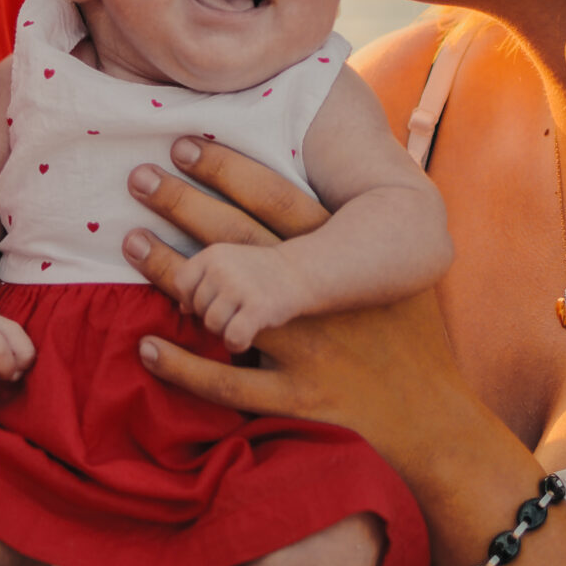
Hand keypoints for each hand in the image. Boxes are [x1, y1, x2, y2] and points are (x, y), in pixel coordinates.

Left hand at [123, 138, 484, 479]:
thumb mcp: (398, 278)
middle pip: (238, 239)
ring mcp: (306, 348)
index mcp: (345, 261)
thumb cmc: (414, 343)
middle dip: (184, 203)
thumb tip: (322, 184)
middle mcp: (321, 298)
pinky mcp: (296, 398)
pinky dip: (184, 366)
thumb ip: (359, 237)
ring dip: (170, 273)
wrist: (438, 422)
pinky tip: (146, 348)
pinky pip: (228, 382)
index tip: (182, 143)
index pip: (275, 201)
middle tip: (137, 177)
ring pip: (224, 303)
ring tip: (128, 242)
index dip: (227, 169)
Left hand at [168, 240, 303, 348]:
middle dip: (213, 315)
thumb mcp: (227, 264)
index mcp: (212, 254)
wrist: (301, 272)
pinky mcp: (258, 308)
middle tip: (236, 310)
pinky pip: (232, 337)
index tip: (212, 302)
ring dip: (225, 330)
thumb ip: (201, 282)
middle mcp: (222, 268)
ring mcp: (240, 287)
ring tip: (242, 321)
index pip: (180, 283)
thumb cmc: (260, 273)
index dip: (191, 299)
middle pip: (198, 308)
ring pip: (212, 325)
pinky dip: (238, 343)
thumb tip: (182, 308)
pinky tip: (247, 338)